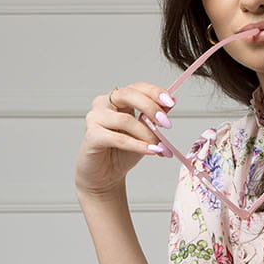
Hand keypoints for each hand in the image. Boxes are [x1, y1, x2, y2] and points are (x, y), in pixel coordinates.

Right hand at [74, 82, 176, 196]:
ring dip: (146, 134)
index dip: (154, 92)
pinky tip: (150, 151)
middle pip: (129, 95)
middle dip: (151, 108)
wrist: (105, 176)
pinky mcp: (92, 136)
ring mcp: (95, 118)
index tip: (170, 102)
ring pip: (126, 120)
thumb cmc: (121, 153)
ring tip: (158, 146)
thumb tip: (171, 103)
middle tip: (166, 123)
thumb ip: (154, 117)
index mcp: (117, 99)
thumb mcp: (144, 133)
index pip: (137, 87)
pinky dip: (137, 145)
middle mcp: (103, 104)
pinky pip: (119, 138)